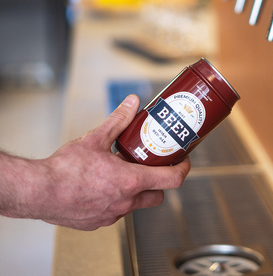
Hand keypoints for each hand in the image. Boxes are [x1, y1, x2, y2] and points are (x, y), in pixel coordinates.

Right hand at [32, 95, 189, 229]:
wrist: (37, 192)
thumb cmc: (64, 169)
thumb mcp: (96, 138)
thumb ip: (119, 120)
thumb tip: (133, 102)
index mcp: (130, 181)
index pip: (172, 179)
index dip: (183, 169)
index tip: (184, 161)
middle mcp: (125, 202)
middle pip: (158, 194)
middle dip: (160, 181)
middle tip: (155, 165)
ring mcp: (112, 215)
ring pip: (136, 203)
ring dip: (137, 189)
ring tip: (127, 171)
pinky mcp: (98, 222)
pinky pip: (117, 211)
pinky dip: (118, 198)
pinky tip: (106, 184)